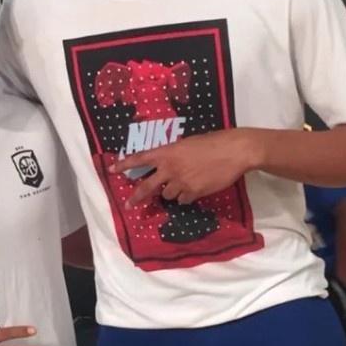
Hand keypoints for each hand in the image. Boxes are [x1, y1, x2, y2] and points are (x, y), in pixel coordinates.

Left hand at [110, 128, 258, 205]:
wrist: (232, 151)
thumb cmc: (212, 142)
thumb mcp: (187, 144)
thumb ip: (174, 154)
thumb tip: (168, 164)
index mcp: (167, 152)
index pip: (140, 158)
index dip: (125, 164)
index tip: (113, 170)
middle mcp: (170, 168)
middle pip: (147, 186)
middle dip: (136, 196)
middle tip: (129, 203)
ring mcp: (181, 182)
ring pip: (167, 195)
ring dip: (172, 191)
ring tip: (185, 182)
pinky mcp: (193, 193)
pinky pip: (183, 200)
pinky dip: (186, 196)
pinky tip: (196, 187)